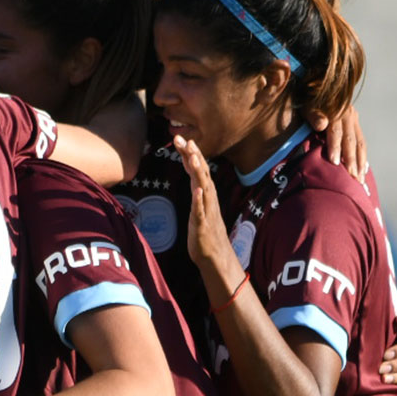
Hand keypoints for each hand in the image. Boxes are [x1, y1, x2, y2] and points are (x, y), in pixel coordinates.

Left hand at [174, 139, 232, 272]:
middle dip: (193, 156)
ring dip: (198, 172)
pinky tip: (198, 191)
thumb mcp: (198, 205)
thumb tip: (191, 172)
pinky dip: (199, 201)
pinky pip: (201, 212)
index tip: (181, 139)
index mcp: (205, 194)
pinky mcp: (203, 226)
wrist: (215, 257)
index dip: (190, 154)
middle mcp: (208, 199)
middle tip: (185, 139)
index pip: (197, 169)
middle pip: (201, 173)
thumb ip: (196, 188)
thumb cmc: (205, 232)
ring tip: (193, 157)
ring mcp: (207, 212)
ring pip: (203, 188)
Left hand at [308, 105, 366, 180]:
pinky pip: (362, 143)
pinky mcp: (356, 125)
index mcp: (336, 111)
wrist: (319, 91)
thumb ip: (313, 116)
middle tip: (351, 178)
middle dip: (351, 160)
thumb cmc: (308, 102)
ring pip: (360, 143)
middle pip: (351, 141)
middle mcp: (349, 115)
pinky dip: (362, 157)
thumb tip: (322, 125)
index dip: (335, 147)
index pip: (336, 131)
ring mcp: (354, 120)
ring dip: (360, 162)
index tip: (334, 162)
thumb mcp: (307, 106)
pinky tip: (362, 170)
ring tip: (359, 180)